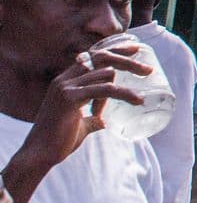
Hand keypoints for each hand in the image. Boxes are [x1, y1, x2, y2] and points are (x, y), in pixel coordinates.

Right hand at [11, 46, 150, 176]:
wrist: (40, 154)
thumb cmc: (58, 141)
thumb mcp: (79, 124)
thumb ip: (91, 119)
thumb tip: (102, 121)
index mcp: (65, 81)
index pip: (92, 56)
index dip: (114, 50)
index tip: (135, 48)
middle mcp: (64, 79)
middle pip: (101, 58)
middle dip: (128, 61)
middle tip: (148, 70)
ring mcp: (66, 86)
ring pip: (107, 74)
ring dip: (127, 87)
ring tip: (140, 99)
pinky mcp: (70, 97)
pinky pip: (105, 89)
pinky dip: (124, 94)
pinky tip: (137, 100)